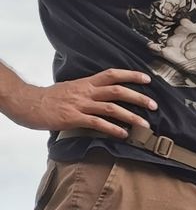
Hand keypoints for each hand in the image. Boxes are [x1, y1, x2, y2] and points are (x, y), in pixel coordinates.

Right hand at [1, 69, 154, 136]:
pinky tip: (124, 135)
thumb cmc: (49, 98)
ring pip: (111, 108)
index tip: (147, 78)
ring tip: (145, 125)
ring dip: (131, 116)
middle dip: (138, 97)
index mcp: (85, 83)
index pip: (111, 74)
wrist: (27, 102)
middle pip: (117, 91)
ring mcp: (80, 104)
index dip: (130, 75)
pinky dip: (113, 129)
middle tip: (154, 105)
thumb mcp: (71, 89)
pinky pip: (97, 123)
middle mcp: (85, 92)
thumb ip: (88, 92)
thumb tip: (103, 97)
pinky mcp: (73, 118)